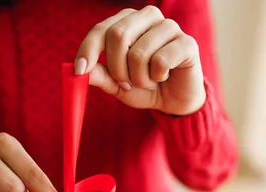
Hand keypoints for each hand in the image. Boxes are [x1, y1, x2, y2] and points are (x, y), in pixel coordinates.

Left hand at [75, 6, 205, 115]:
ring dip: (139, 78)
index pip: (101, 29)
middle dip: (117, 69)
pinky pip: (160, 61)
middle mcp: (148, 17)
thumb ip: (99, 75)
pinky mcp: (187, 43)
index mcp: (128, 20)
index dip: (88, 49)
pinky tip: (164, 77)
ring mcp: (170, 27)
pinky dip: (157, 77)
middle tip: (126, 83)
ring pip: (138, 53)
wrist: (175, 100)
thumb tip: (78, 70)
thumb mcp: (117, 85)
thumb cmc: (145, 87)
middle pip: (118, 35)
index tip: (79, 71)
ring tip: (148, 81)